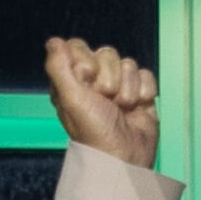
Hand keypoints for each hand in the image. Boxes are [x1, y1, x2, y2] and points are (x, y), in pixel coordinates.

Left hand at [43, 37, 161, 167]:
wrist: (125, 157)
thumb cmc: (94, 133)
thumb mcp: (70, 99)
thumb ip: (58, 67)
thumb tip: (54, 42)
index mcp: (72, 79)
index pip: (78, 47)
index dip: (85, 63)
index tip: (86, 84)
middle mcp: (95, 79)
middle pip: (107, 52)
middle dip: (109, 79)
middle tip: (105, 102)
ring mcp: (119, 85)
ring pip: (128, 64)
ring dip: (127, 90)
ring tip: (121, 109)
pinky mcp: (140, 92)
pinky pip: (146, 75)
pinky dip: (143, 93)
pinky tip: (136, 108)